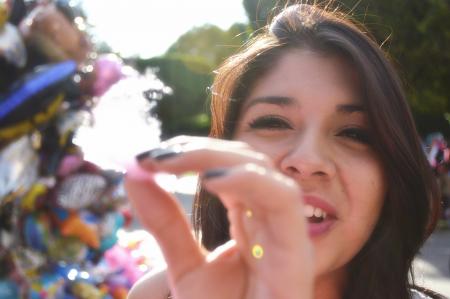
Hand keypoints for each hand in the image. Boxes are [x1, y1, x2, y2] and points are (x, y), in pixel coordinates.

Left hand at [125, 136, 313, 298]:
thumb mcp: (183, 268)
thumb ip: (164, 221)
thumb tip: (133, 171)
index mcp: (252, 221)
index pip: (229, 167)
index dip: (191, 153)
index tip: (145, 157)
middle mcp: (273, 223)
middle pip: (247, 161)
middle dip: (199, 149)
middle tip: (152, 156)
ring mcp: (288, 237)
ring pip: (264, 173)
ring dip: (217, 157)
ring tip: (170, 161)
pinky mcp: (296, 257)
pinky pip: (283, 202)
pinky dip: (249, 181)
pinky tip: (210, 178)